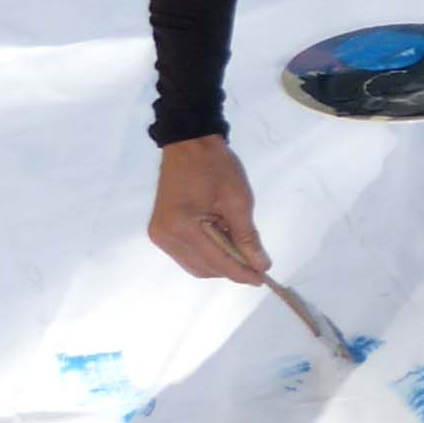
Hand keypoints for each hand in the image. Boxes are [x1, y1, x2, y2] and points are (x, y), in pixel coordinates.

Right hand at [151, 137, 266, 282]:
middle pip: (204, 268)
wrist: (188, 143)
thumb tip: (260, 265)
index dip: (241, 272)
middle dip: (231, 268)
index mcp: (182, 227)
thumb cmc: (215, 166)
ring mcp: (160, 236)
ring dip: (219, 263)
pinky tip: (223, 242)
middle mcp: (166, 237)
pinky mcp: (161, 232)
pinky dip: (207, 254)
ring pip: (195, 266)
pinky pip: (188, 255)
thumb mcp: (237, 200)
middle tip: (256, 262)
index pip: (217, 262)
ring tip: (240, 249)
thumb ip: (247, 236)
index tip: (263, 279)